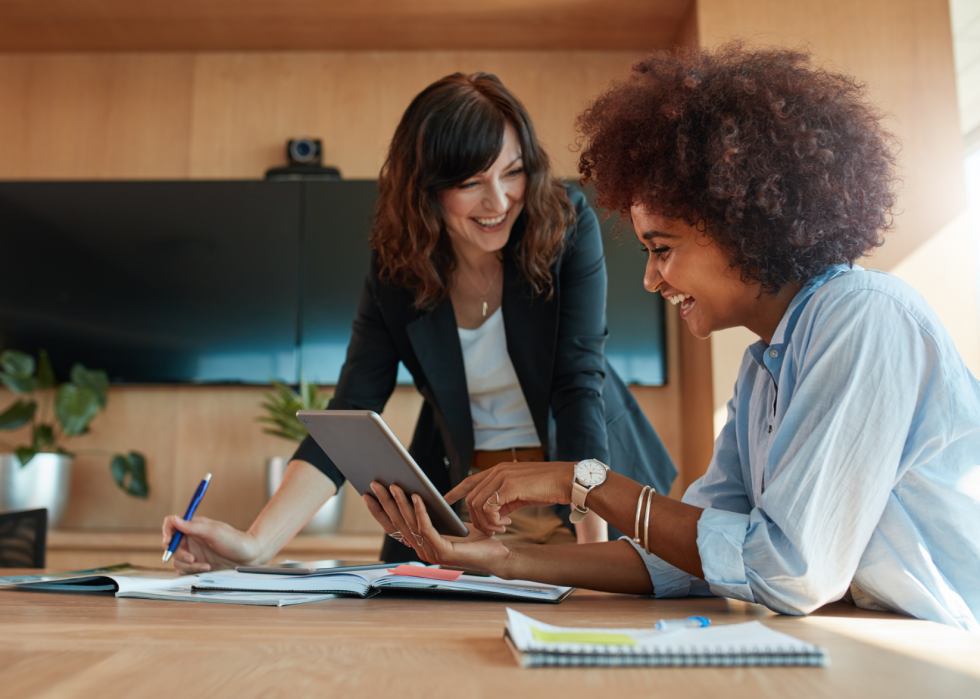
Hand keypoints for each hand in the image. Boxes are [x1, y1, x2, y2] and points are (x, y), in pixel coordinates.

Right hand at [161, 514, 262, 573]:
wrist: (249, 557)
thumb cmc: (235, 541)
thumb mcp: (214, 532)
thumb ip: (193, 526)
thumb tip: (175, 519)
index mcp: (193, 526)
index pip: (171, 524)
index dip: (167, 531)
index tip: (168, 541)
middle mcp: (191, 539)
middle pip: (171, 545)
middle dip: (178, 553)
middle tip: (191, 558)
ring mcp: (193, 552)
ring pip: (177, 560)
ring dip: (188, 565)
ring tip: (205, 565)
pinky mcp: (196, 565)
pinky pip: (184, 570)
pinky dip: (192, 571)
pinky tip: (207, 568)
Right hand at [362, 483, 510, 574]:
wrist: (498, 554)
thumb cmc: (475, 538)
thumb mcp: (447, 522)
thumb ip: (431, 514)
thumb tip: (414, 491)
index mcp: (420, 544)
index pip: (393, 527)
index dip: (379, 512)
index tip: (367, 494)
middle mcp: (422, 551)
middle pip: (398, 523)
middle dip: (385, 502)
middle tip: (375, 484)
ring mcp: (431, 553)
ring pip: (410, 524)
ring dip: (400, 503)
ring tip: (394, 485)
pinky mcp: (444, 552)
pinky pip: (427, 528)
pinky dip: (420, 511)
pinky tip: (417, 496)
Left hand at [444, 461, 575, 535]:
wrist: (567, 481)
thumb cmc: (548, 487)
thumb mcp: (521, 493)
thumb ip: (505, 499)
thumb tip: (495, 514)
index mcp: (499, 470)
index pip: (470, 480)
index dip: (456, 491)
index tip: (445, 500)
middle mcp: (497, 471)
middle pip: (471, 498)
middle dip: (477, 519)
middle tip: (494, 530)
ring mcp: (502, 477)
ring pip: (477, 504)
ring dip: (486, 522)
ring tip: (501, 528)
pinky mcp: (509, 486)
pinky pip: (489, 508)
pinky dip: (493, 520)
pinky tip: (507, 523)